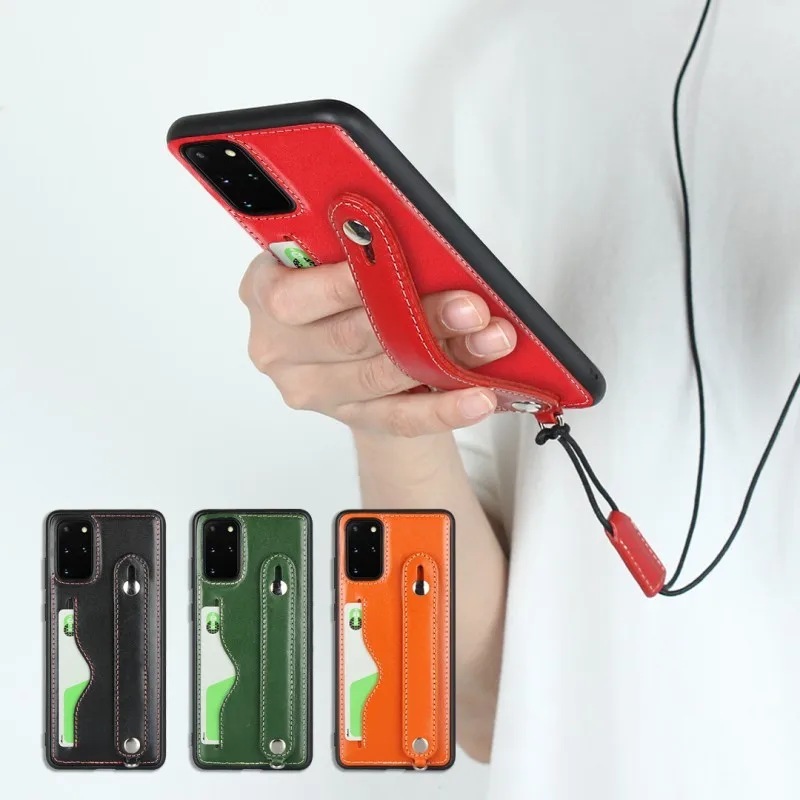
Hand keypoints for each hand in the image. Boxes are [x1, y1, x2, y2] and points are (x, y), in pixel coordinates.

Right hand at [239, 254, 517, 436]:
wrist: (341, 347)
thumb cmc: (338, 286)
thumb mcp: (330, 253)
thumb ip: (353, 246)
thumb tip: (416, 241)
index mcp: (263, 292)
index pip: (295, 296)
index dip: (345, 283)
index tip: (393, 267)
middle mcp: (279, 347)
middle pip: (350, 336)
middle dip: (417, 318)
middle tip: (469, 306)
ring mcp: (314, 389)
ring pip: (380, 376)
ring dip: (443, 358)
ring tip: (489, 341)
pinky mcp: (351, 417)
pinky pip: (399, 419)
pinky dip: (442, 409)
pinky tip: (475, 398)